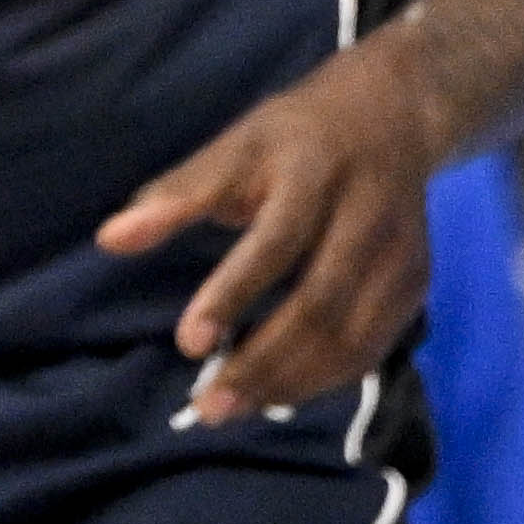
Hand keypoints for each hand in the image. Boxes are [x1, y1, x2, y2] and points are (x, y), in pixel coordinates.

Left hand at [99, 45, 445, 422]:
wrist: (391, 116)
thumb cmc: (293, 136)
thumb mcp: (234, 146)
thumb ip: (176, 195)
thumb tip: (109, 240)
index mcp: (313, 172)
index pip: (275, 242)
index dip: (232, 294)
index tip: (189, 342)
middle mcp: (365, 217)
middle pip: (319, 304)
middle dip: (263, 361)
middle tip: (211, 405)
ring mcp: (399, 255)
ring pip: (350, 338)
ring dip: (293, 382)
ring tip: (237, 407)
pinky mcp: (414, 285)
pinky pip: (371, 347)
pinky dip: (326, 379)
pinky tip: (283, 393)